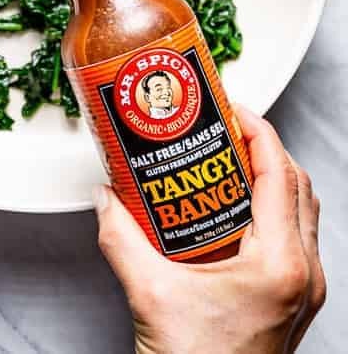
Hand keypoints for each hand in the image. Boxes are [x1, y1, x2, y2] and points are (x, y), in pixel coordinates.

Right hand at [95, 106, 324, 353]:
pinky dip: (267, 208)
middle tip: (220, 126)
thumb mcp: (149, 293)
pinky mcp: (292, 303)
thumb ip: (120, 237)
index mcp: (280, 266)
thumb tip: (105, 196)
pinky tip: (226, 209)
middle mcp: (303, 275)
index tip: (227, 106)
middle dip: (261, 146)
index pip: (278, 174)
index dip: (256, 129)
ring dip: (267, 177)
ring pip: (299, 211)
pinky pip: (292, 237)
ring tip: (223, 160)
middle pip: (296, 185)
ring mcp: (303, 291)